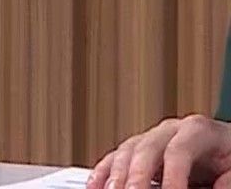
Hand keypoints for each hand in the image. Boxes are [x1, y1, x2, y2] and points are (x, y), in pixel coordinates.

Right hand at [88, 115, 230, 188]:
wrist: (227, 149)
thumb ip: (228, 179)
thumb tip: (216, 187)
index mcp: (199, 130)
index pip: (178, 151)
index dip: (173, 176)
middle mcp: (171, 130)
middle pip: (145, 148)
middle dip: (136, 175)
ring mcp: (152, 137)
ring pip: (126, 150)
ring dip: (115, 175)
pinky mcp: (140, 149)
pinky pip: (115, 157)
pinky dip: (103, 172)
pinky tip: (95, 186)